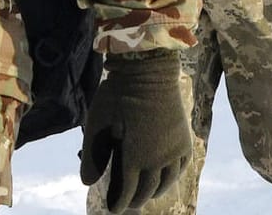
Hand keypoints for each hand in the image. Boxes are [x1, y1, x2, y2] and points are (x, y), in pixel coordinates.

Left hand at [80, 51, 189, 212]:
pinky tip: (165, 178)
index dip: (119, 202)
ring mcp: (174, 151)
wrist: (149, 71)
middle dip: (135, 199)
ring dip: (154, 191)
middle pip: (147, 189)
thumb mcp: (98, 122)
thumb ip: (93, 154)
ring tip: (144, 194)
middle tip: (127, 203)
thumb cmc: (117, 94)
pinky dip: (172, 178)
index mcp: (135, 156)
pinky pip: (181, 168)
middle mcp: (158, 159)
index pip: (127, 190)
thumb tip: (86, 182)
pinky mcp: (185, 141)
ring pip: (166, 182)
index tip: (113, 209)